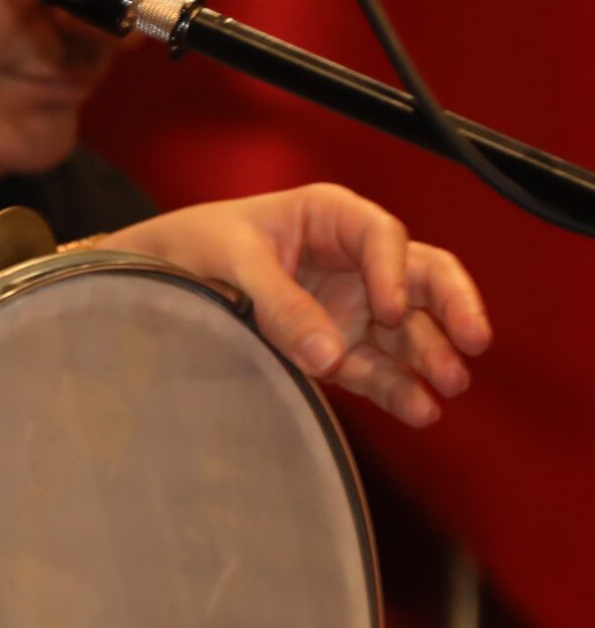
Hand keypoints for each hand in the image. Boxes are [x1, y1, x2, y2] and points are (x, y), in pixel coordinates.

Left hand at [93, 184, 489, 425]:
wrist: (154, 280)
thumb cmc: (193, 246)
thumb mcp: (230, 261)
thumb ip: (278, 302)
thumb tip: (328, 353)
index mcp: (329, 217)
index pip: (383, 236)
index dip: (394, 271)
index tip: (387, 309)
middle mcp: (352, 261)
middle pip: (422, 277)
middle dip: (451, 308)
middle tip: (474, 343)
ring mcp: (350, 307)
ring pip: (409, 328)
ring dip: (431, 355)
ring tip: (448, 385)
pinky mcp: (336, 349)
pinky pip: (377, 368)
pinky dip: (398, 387)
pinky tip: (420, 409)